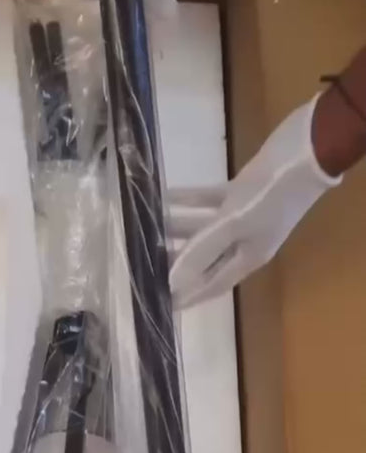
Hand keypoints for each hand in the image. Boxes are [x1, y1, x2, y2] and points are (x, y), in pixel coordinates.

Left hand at [168, 95, 340, 309]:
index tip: (162, 303)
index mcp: (248, 257)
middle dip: (177, 261)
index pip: (213, 284)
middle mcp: (245, 241)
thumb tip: (173, 280)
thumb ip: (202, 250)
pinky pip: (208, 200)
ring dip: (179, 228)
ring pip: (204, 228)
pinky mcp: (241, 189)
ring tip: (147, 227)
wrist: (307, 149)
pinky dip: (188, 200)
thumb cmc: (272, 194)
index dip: (189, 295)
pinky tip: (164, 196)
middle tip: (145, 260)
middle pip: (205, 257)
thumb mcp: (235, 225)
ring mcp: (243, 215)